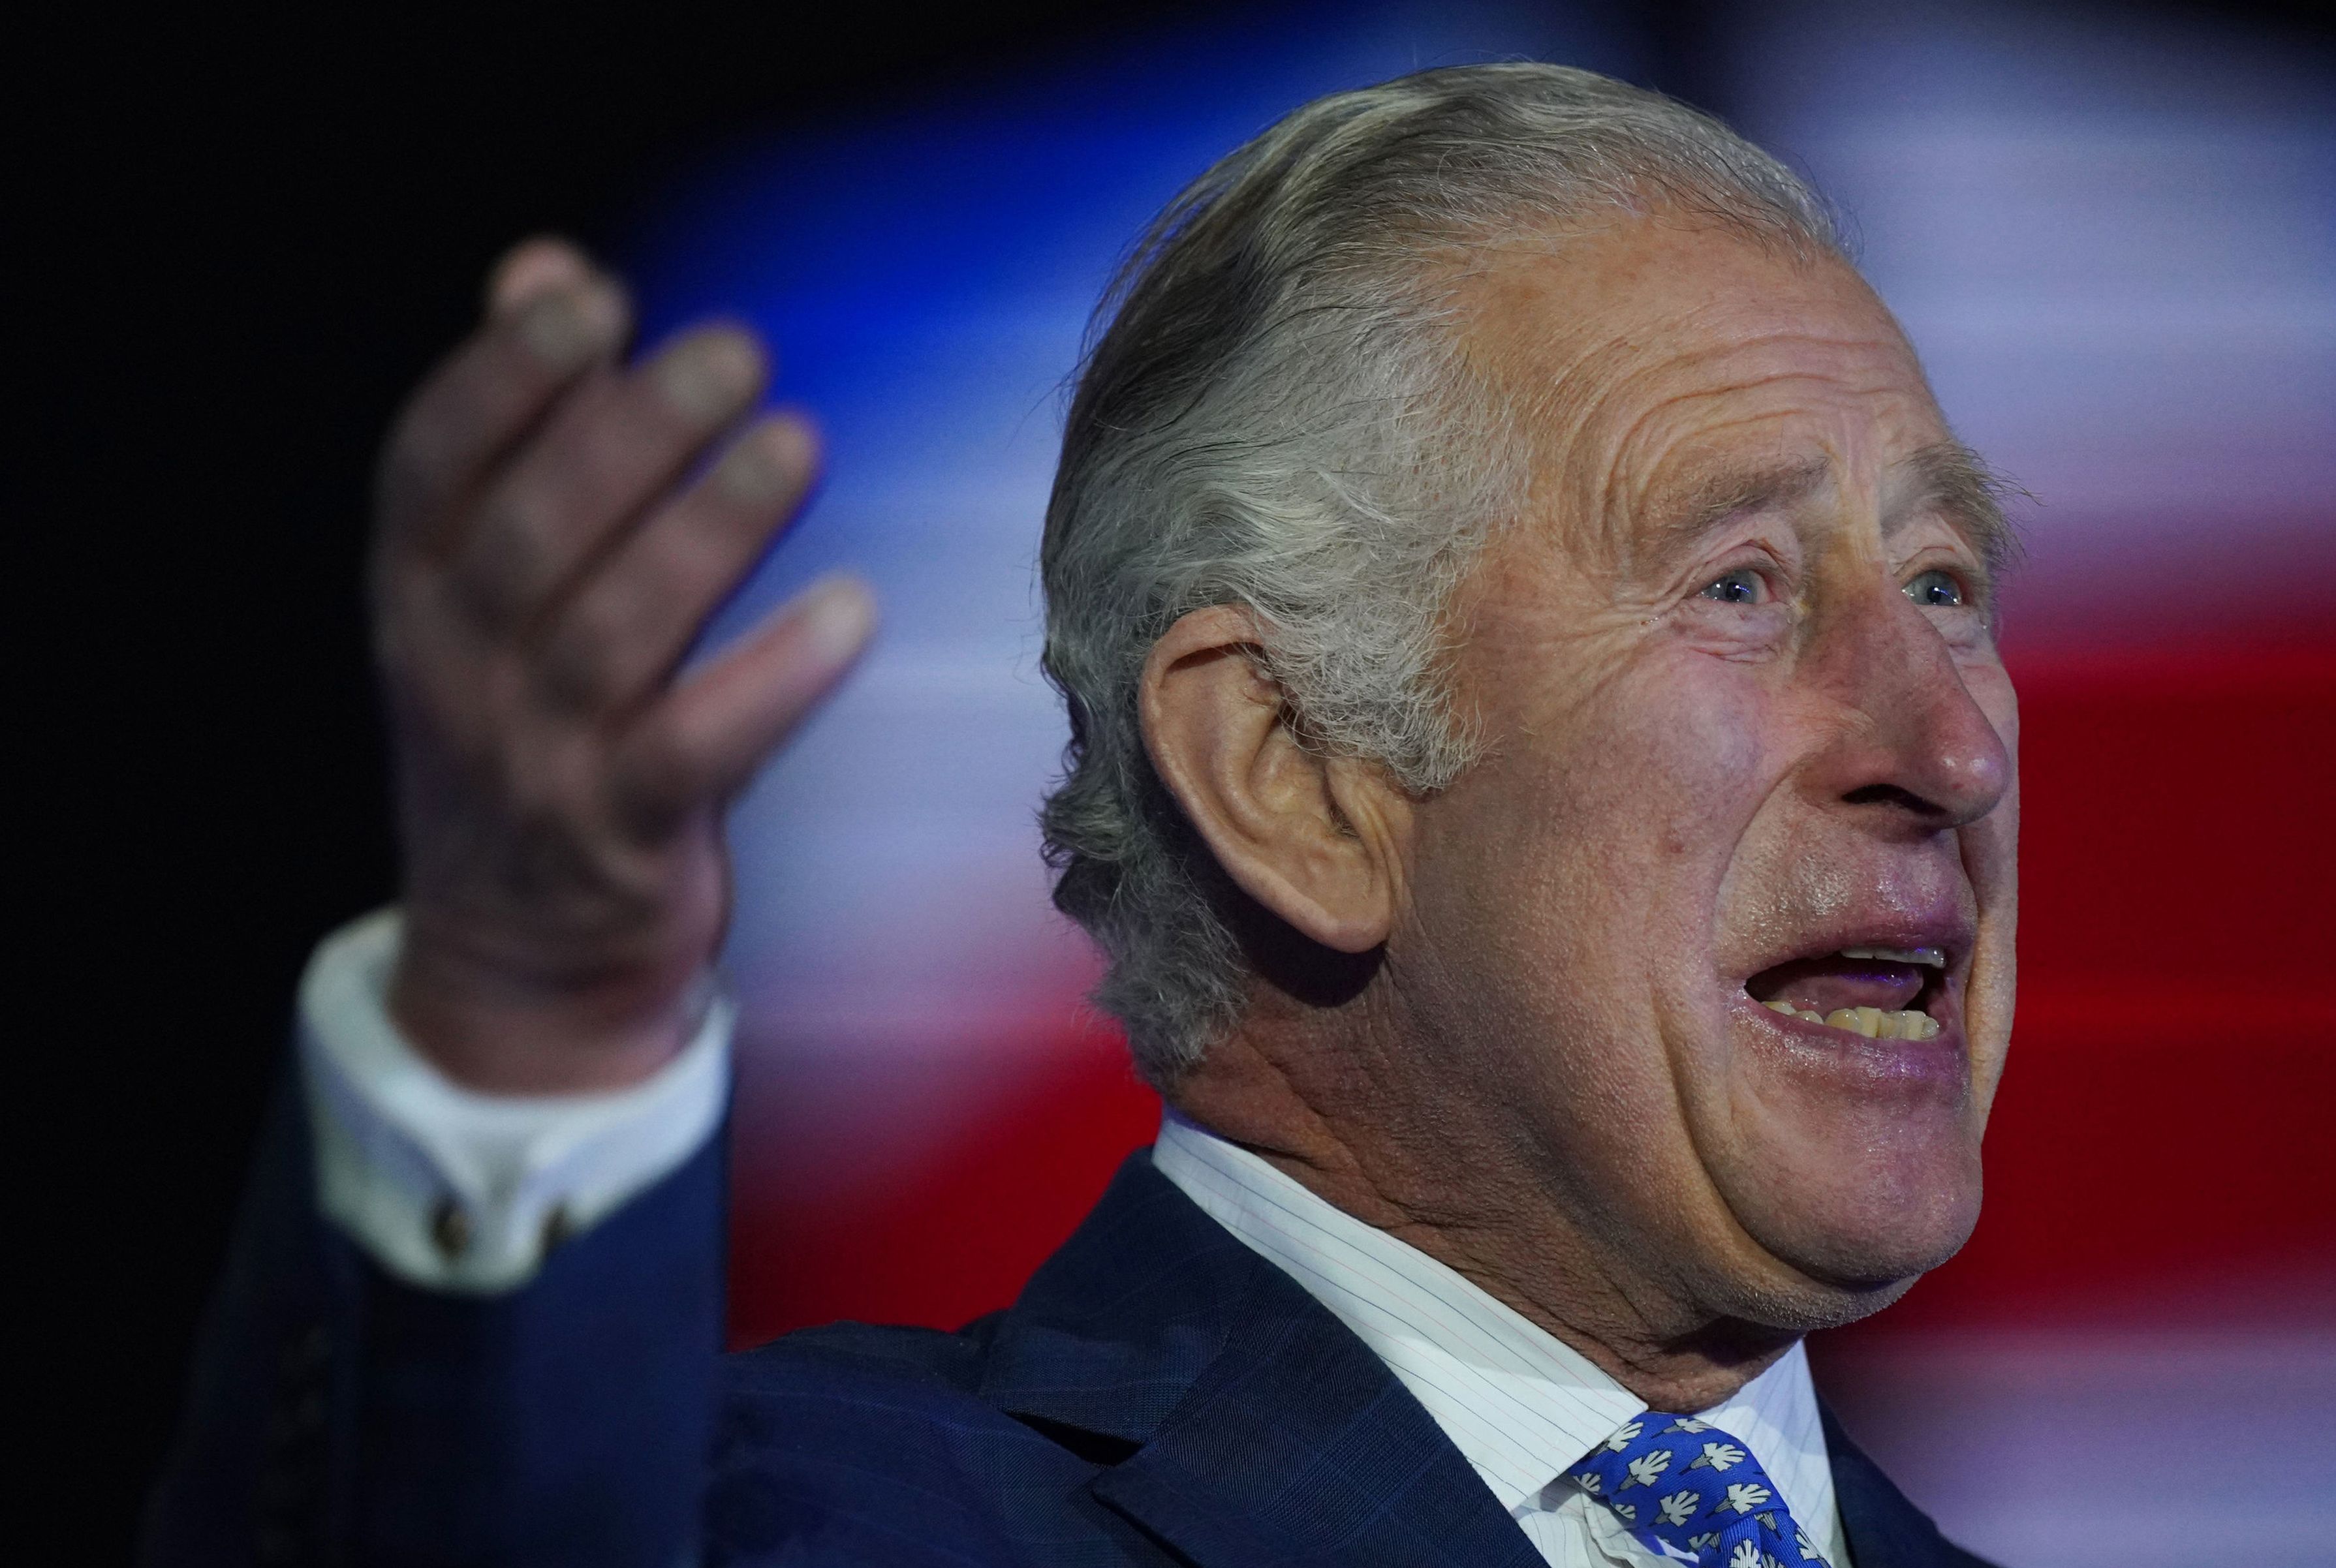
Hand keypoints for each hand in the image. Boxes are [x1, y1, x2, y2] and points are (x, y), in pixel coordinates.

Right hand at [372, 239, 872, 1093]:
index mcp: (415, 596)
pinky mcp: (623, 840)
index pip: (431, 465)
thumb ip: (520, 430)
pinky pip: (697, 751)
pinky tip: (851, 611)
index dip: (503, 375)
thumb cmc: (523, 734)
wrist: (515, 964)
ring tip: (795, 445)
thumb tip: (542, 267)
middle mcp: (458, 672)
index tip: (591, 298)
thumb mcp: (484, 593)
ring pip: (613, 634)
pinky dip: (773, 681)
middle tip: (735, 350)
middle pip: (532, 535)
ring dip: (706, 535)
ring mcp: (534, 763)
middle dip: (628, 434)